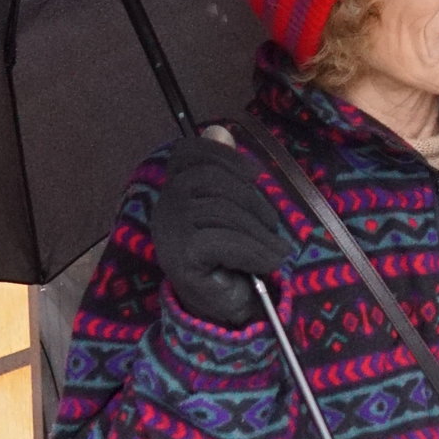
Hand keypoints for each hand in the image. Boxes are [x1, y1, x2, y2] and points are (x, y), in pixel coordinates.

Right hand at [152, 138, 287, 326]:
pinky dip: (254, 252)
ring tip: (274, 250)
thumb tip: (221, 130)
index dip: (223, 155)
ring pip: (221, 210)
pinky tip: (266, 264)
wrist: (227, 309)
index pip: (188, 152)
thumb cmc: (234, 256)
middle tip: (272, 227)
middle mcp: (164, 207)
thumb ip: (229, 171)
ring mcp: (169, 232)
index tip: (254, 176)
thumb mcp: (237, 210)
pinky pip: (224, 241)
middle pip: (212, 179)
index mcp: (176, 189)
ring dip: (258, 233)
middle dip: (252, 201)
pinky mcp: (180, 257)